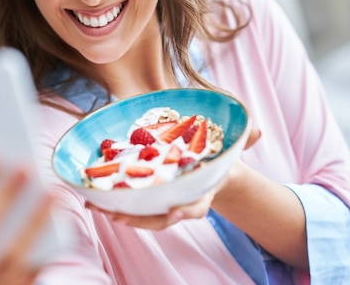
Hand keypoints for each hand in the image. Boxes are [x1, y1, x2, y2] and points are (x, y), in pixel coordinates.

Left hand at [85, 127, 261, 229]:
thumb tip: (257, 130)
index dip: (187, 211)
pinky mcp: (146, 193)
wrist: (206, 165)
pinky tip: (92, 196)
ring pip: (139, 213)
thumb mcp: (231, 147)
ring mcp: (160, 200)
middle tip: (118, 216)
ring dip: (117, 211)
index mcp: (200, 193)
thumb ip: (243, 138)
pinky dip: (111, 201)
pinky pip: (128, 202)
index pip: (196, 207)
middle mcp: (178, 201)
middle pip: (159, 217)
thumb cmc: (216, 157)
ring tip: (95, 206)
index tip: (177, 212)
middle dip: (139, 219)